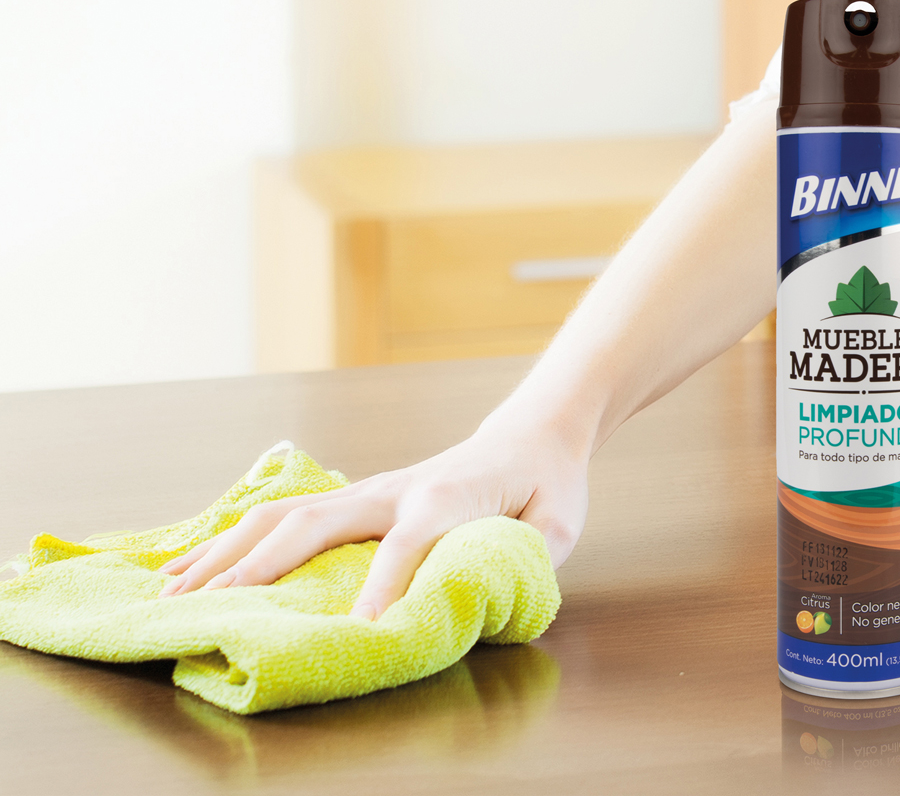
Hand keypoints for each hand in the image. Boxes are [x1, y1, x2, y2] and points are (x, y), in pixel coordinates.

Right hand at [158, 413, 588, 619]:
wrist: (529, 434)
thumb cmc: (544, 482)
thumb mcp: (557, 523)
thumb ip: (529, 558)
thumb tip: (484, 597)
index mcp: (445, 496)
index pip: (405, 544)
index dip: (382, 588)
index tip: (357, 633)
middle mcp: (394, 488)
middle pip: (313, 524)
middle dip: (255, 568)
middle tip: (200, 607)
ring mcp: (370, 489)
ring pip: (285, 514)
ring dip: (228, 550)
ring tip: (173, 584)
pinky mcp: (360, 496)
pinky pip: (290, 513)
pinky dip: (240, 536)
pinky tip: (201, 557)